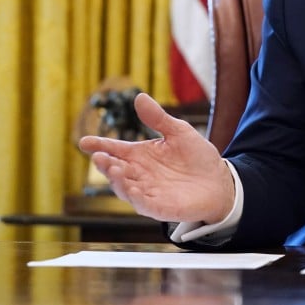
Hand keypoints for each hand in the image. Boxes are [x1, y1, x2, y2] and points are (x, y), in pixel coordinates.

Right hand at [78, 93, 234, 223]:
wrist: (220, 181)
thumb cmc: (197, 157)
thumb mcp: (179, 132)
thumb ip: (158, 118)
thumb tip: (140, 97)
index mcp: (141, 155)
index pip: (116, 149)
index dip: (100, 145)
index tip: (84, 142)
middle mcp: (139, 174)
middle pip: (115, 169)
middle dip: (105, 164)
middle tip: (99, 157)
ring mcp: (147, 191)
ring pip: (124, 188)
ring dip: (117, 181)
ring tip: (114, 169)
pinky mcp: (159, 207)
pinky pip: (143, 204)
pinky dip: (136, 198)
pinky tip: (133, 189)